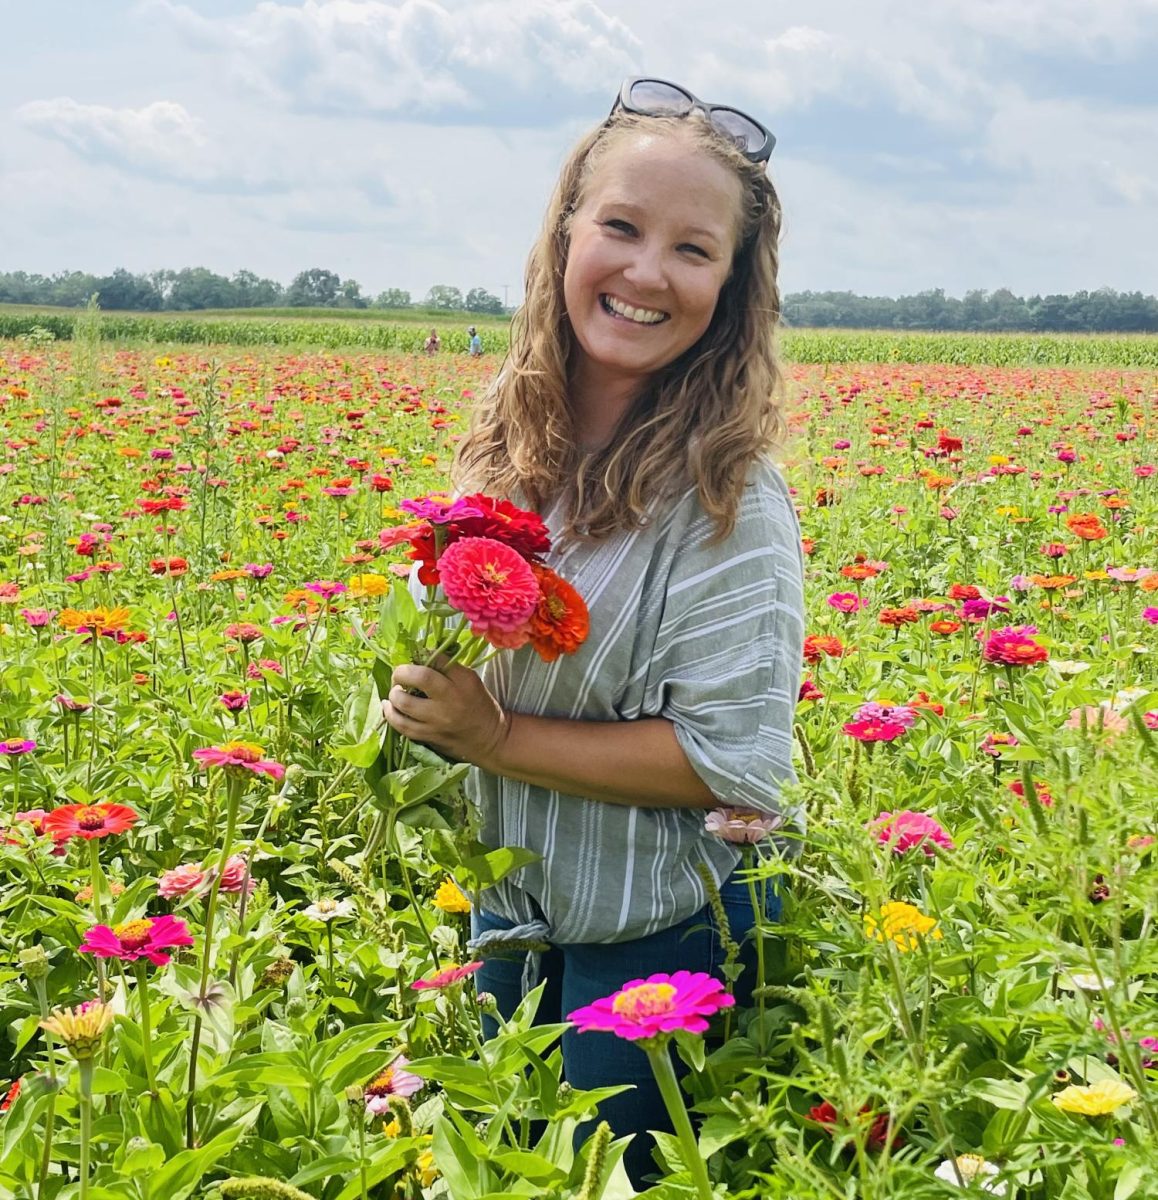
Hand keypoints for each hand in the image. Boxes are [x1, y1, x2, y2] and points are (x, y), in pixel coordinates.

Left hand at [381, 661, 509, 767]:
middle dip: (402, 672)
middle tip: (400, 674)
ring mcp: (437, 720)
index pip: (436, 659)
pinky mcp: (428, 736)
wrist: (489, 739)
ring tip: (396, 691)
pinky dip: (390, 714)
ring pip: (404, 703)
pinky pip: (402, 725)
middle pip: (418, 678)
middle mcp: (450, 700)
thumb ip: (447, 668)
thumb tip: (420, 655)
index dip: (421, 653)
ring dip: (394, 694)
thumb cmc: (479, 705)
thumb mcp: (471, 680)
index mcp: (463, 681)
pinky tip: (389, 706)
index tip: (416, 656)